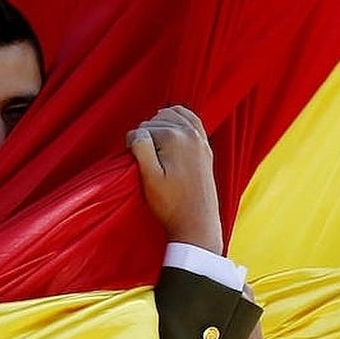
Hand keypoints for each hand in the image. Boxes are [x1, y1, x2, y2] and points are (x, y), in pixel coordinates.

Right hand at [127, 105, 221, 252]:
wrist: (197, 222)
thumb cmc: (170, 203)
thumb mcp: (149, 177)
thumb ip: (141, 148)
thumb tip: (138, 131)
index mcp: (174, 137)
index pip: (140, 130)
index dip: (134, 147)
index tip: (140, 167)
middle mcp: (190, 133)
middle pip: (155, 122)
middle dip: (147, 137)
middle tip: (149, 162)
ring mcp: (200, 139)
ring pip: (170, 116)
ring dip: (160, 127)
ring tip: (157, 150)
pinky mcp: (206, 147)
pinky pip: (190, 119)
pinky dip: (178, 120)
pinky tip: (171, 132)